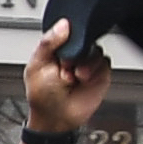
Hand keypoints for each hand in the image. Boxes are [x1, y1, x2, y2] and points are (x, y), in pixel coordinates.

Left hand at [18, 18, 111, 143]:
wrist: (56, 119)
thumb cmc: (42, 96)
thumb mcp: (37, 66)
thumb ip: (48, 43)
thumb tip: (63, 24)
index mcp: (57, 48)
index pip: (68, 30)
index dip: (67, 37)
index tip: (61, 51)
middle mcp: (74, 53)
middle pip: (85, 37)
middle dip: (76, 53)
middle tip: (65, 67)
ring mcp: (88, 62)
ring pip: (96, 49)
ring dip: (84, 64)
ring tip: (74, 77)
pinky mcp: (100, 73)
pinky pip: (105, 63)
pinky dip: (94, 71)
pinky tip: (83, 80)